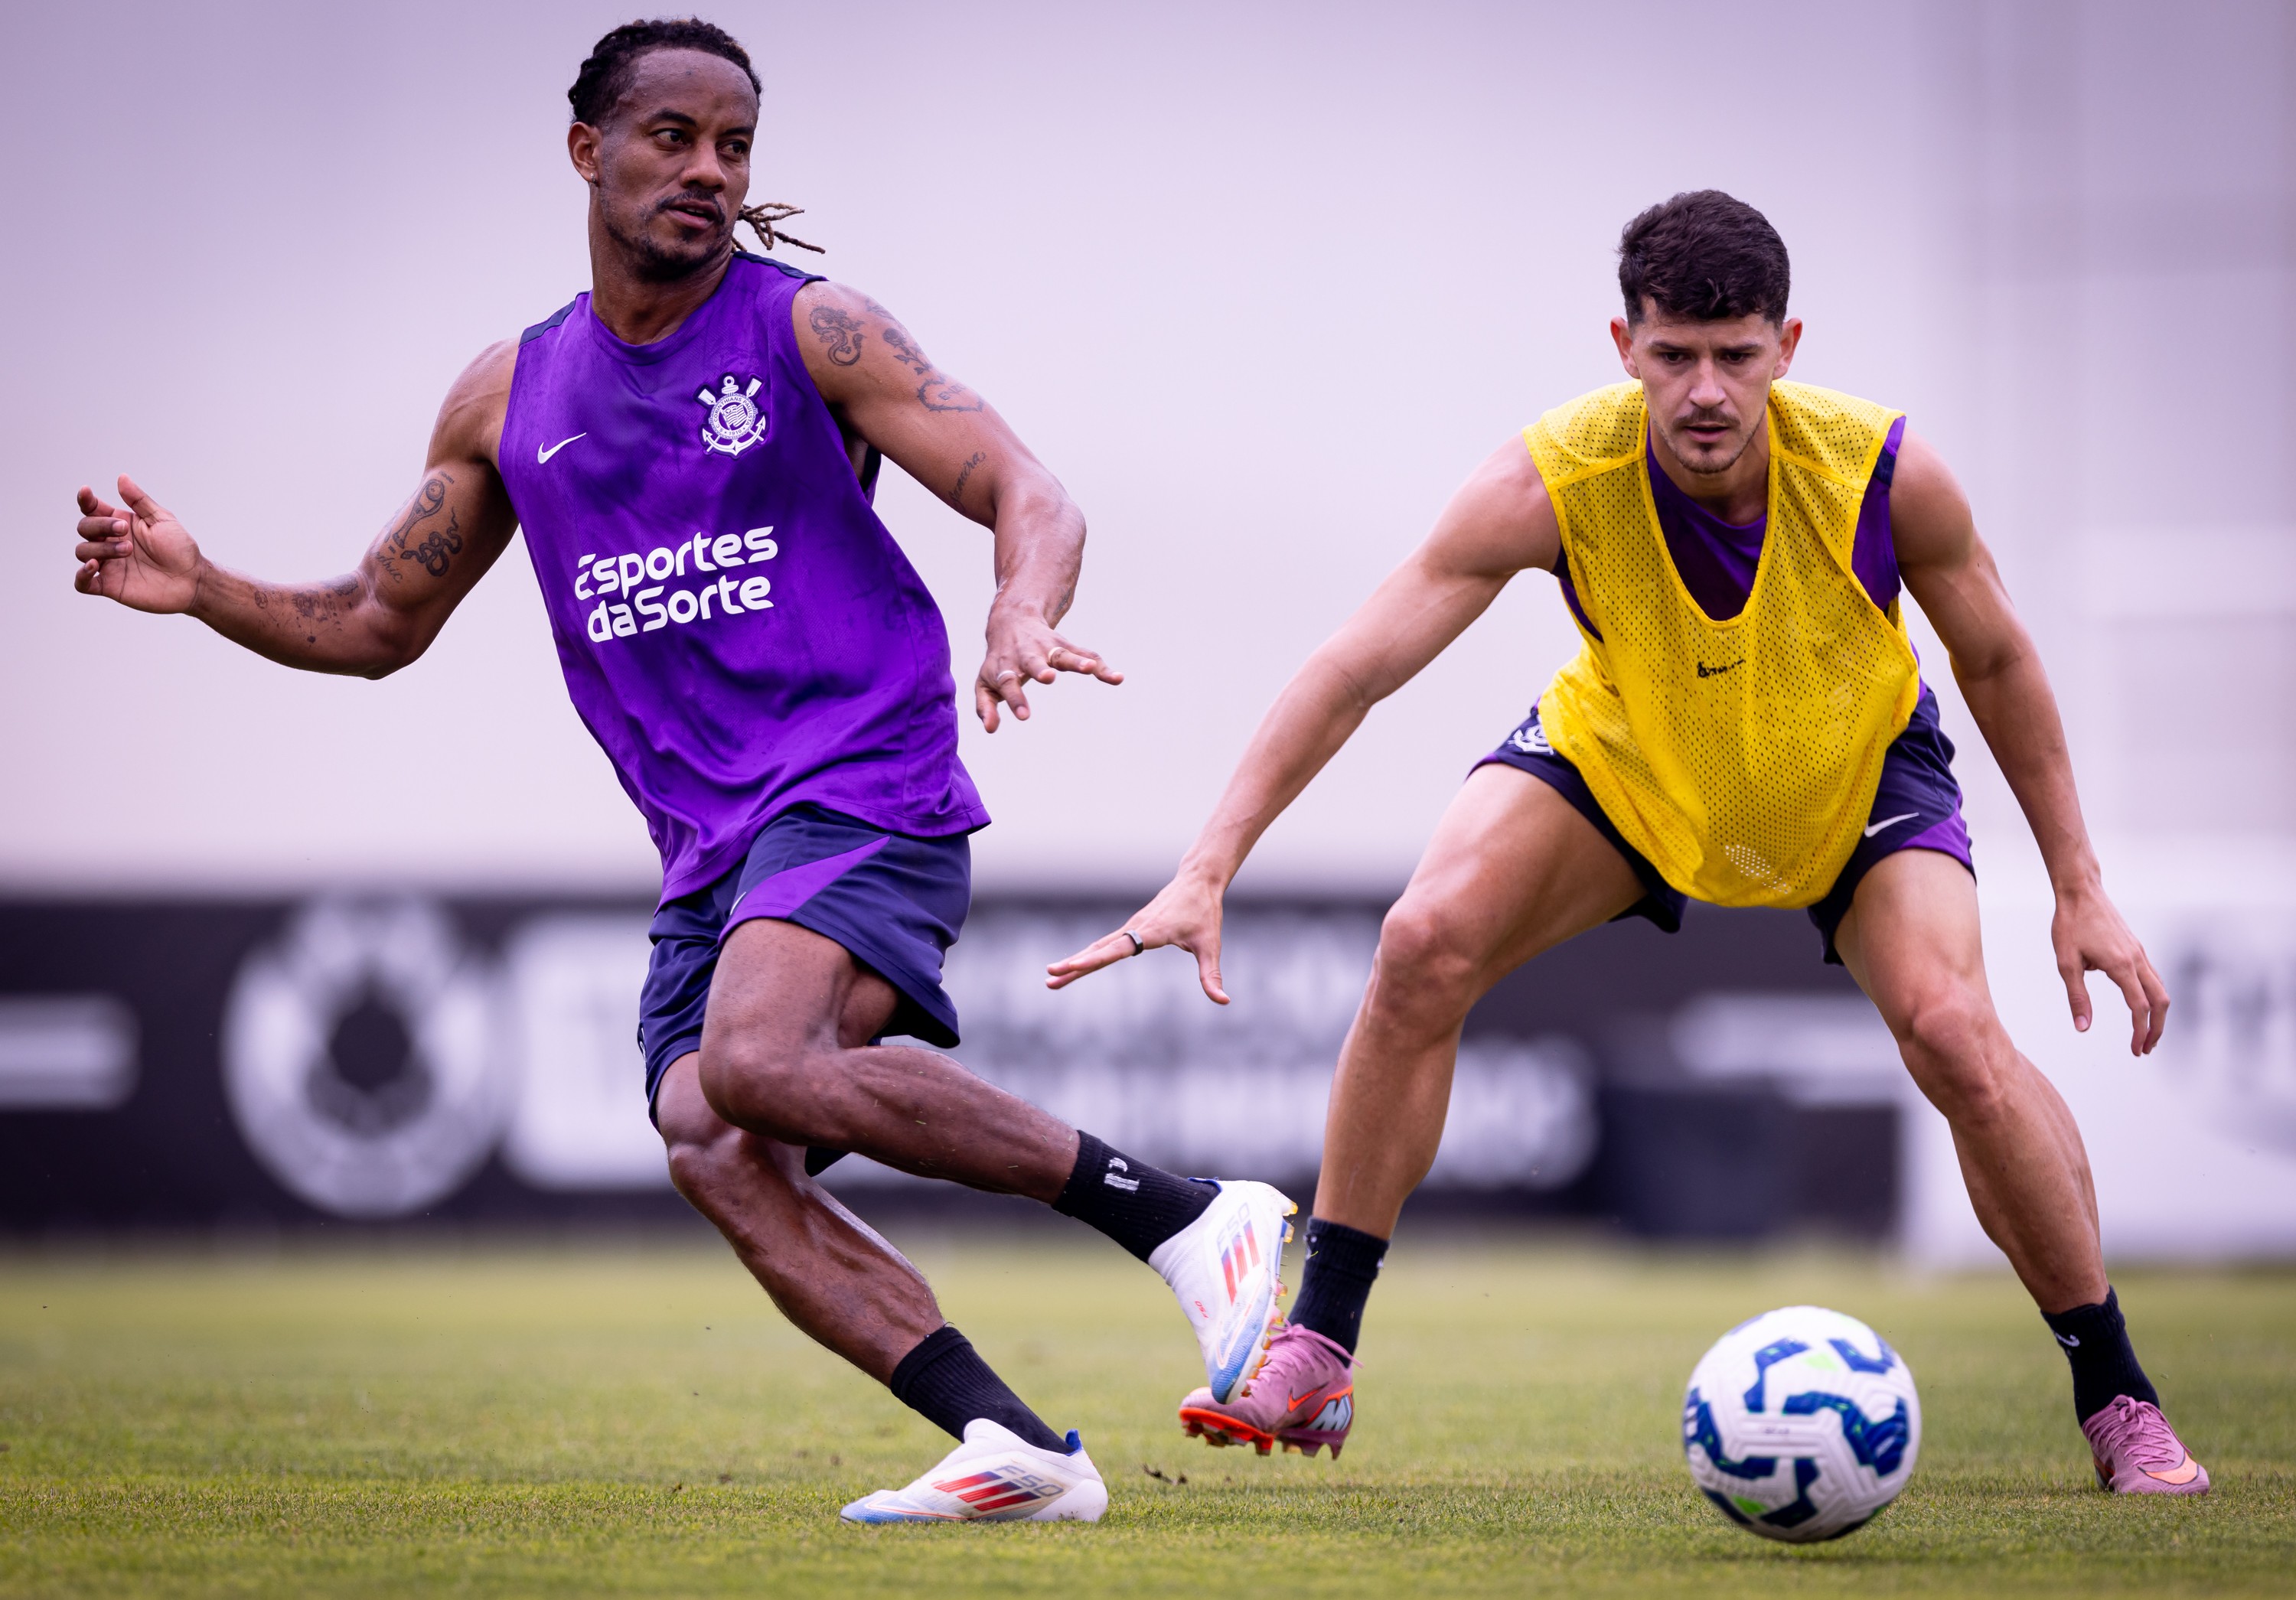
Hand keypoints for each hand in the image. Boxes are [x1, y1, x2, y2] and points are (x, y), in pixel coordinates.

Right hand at [74, 476, 200, 613]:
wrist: (193, 579)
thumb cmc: (180, 548)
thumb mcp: (162, 519)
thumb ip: (139, 500)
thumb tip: (121, 477)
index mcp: (119, 524)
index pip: (92, 510)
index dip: (85, 500)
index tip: (87, 492)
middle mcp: (110, 543)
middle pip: (84, 528)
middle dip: (100, 525)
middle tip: (124, 529)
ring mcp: (108, 565)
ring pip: (83, 551)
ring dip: (101, 548)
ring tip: (128, 550)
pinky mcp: (110, 586)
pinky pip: (82, 583)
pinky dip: (81, 575)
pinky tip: (93, 566)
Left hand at [975, 602, 1121, 731]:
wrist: (1012, 621)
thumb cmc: (998, 661)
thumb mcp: (985, 683)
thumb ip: (985, 706)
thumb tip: (990, 730)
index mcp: (1005, 666)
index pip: (1009, 683)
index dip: (1015, 698)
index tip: (1025, 716)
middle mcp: (1026, 654)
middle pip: (1034, 661)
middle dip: (1040, 669)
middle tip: (1048, 678)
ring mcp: (1047, 649)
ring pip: (1064, 654)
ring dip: (1076, 661)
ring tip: (1091, 668)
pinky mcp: (1065, 646)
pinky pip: (1086, 655)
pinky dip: (1101, 667)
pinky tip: (1117, 678)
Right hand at [1046, 869, 1229, 1002]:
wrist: (1197, 880)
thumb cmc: (1205, 912)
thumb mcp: (1210, 945)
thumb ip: (1212, 975)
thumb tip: (1223, 1001)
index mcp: (1150, 932)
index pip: (1117, 949)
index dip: (1095, 959)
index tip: (1073, 966)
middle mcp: (1134, 928)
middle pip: (1098, 950)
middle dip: (1073, 965)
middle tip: (1049, 979)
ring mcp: (1130, 927)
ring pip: (1097, 947)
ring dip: (1075, 961)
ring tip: (1052, 976)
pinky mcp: (1131, 927)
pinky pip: (1105, 944)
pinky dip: (1088, 955)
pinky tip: (1075, 965)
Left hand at [2052, 880, 2168, 1053]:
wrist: (2081, 891)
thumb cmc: (2069, 925)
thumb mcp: (2066, 963)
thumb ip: (2077, 996)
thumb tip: (2083, 1027)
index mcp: (2121, 966)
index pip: (2139, 1007)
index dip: (2140, 1032)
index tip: (2136, 1049)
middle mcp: (2137, 960)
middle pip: (2161, 1002)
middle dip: (2157, 1028)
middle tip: (2145, 1048)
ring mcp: (2139, 952)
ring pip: (2160, 989)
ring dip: (2157, 1013)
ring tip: (2145, 1032)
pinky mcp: (2136, 947)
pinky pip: (2152, 976)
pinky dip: (2152, 996)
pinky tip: (2139, 1004)